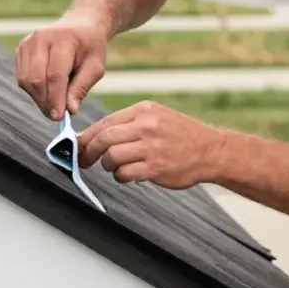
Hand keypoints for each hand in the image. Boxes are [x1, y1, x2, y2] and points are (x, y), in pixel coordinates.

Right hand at [14, 15, 109, 119]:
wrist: (80, 25)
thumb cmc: (91, 47)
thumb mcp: (96, 67)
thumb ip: (82, 87)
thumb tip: (70, 110)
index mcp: (63, 39)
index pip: (54, 75)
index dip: (55, 99)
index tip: (59, 118)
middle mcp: (40, 38)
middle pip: (36, 79)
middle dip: (45, 102)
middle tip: (56, 116)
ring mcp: (27, 42)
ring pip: (25, 81)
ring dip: (38, 98)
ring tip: (55, 101)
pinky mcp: (21, 49)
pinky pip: (21, 77)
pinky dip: (33, 90)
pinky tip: (47, 89)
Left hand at [76, 101, 227, 188]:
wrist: (211, 150)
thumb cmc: (181, 135)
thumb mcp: (156, 117)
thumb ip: (129, 124)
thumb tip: (96, 136)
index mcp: (144, 111)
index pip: (105, 122)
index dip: (87, 136)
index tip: (77, 145)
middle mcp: (146, 126)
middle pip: (104, 139)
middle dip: (89, 152)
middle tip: (84, 160)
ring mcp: (151, 147)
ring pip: (111, 157)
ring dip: (107, 165)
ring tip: (115, 167)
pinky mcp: (155, 168)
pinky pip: (125, 174)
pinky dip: (121, 176)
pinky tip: (128, 175)